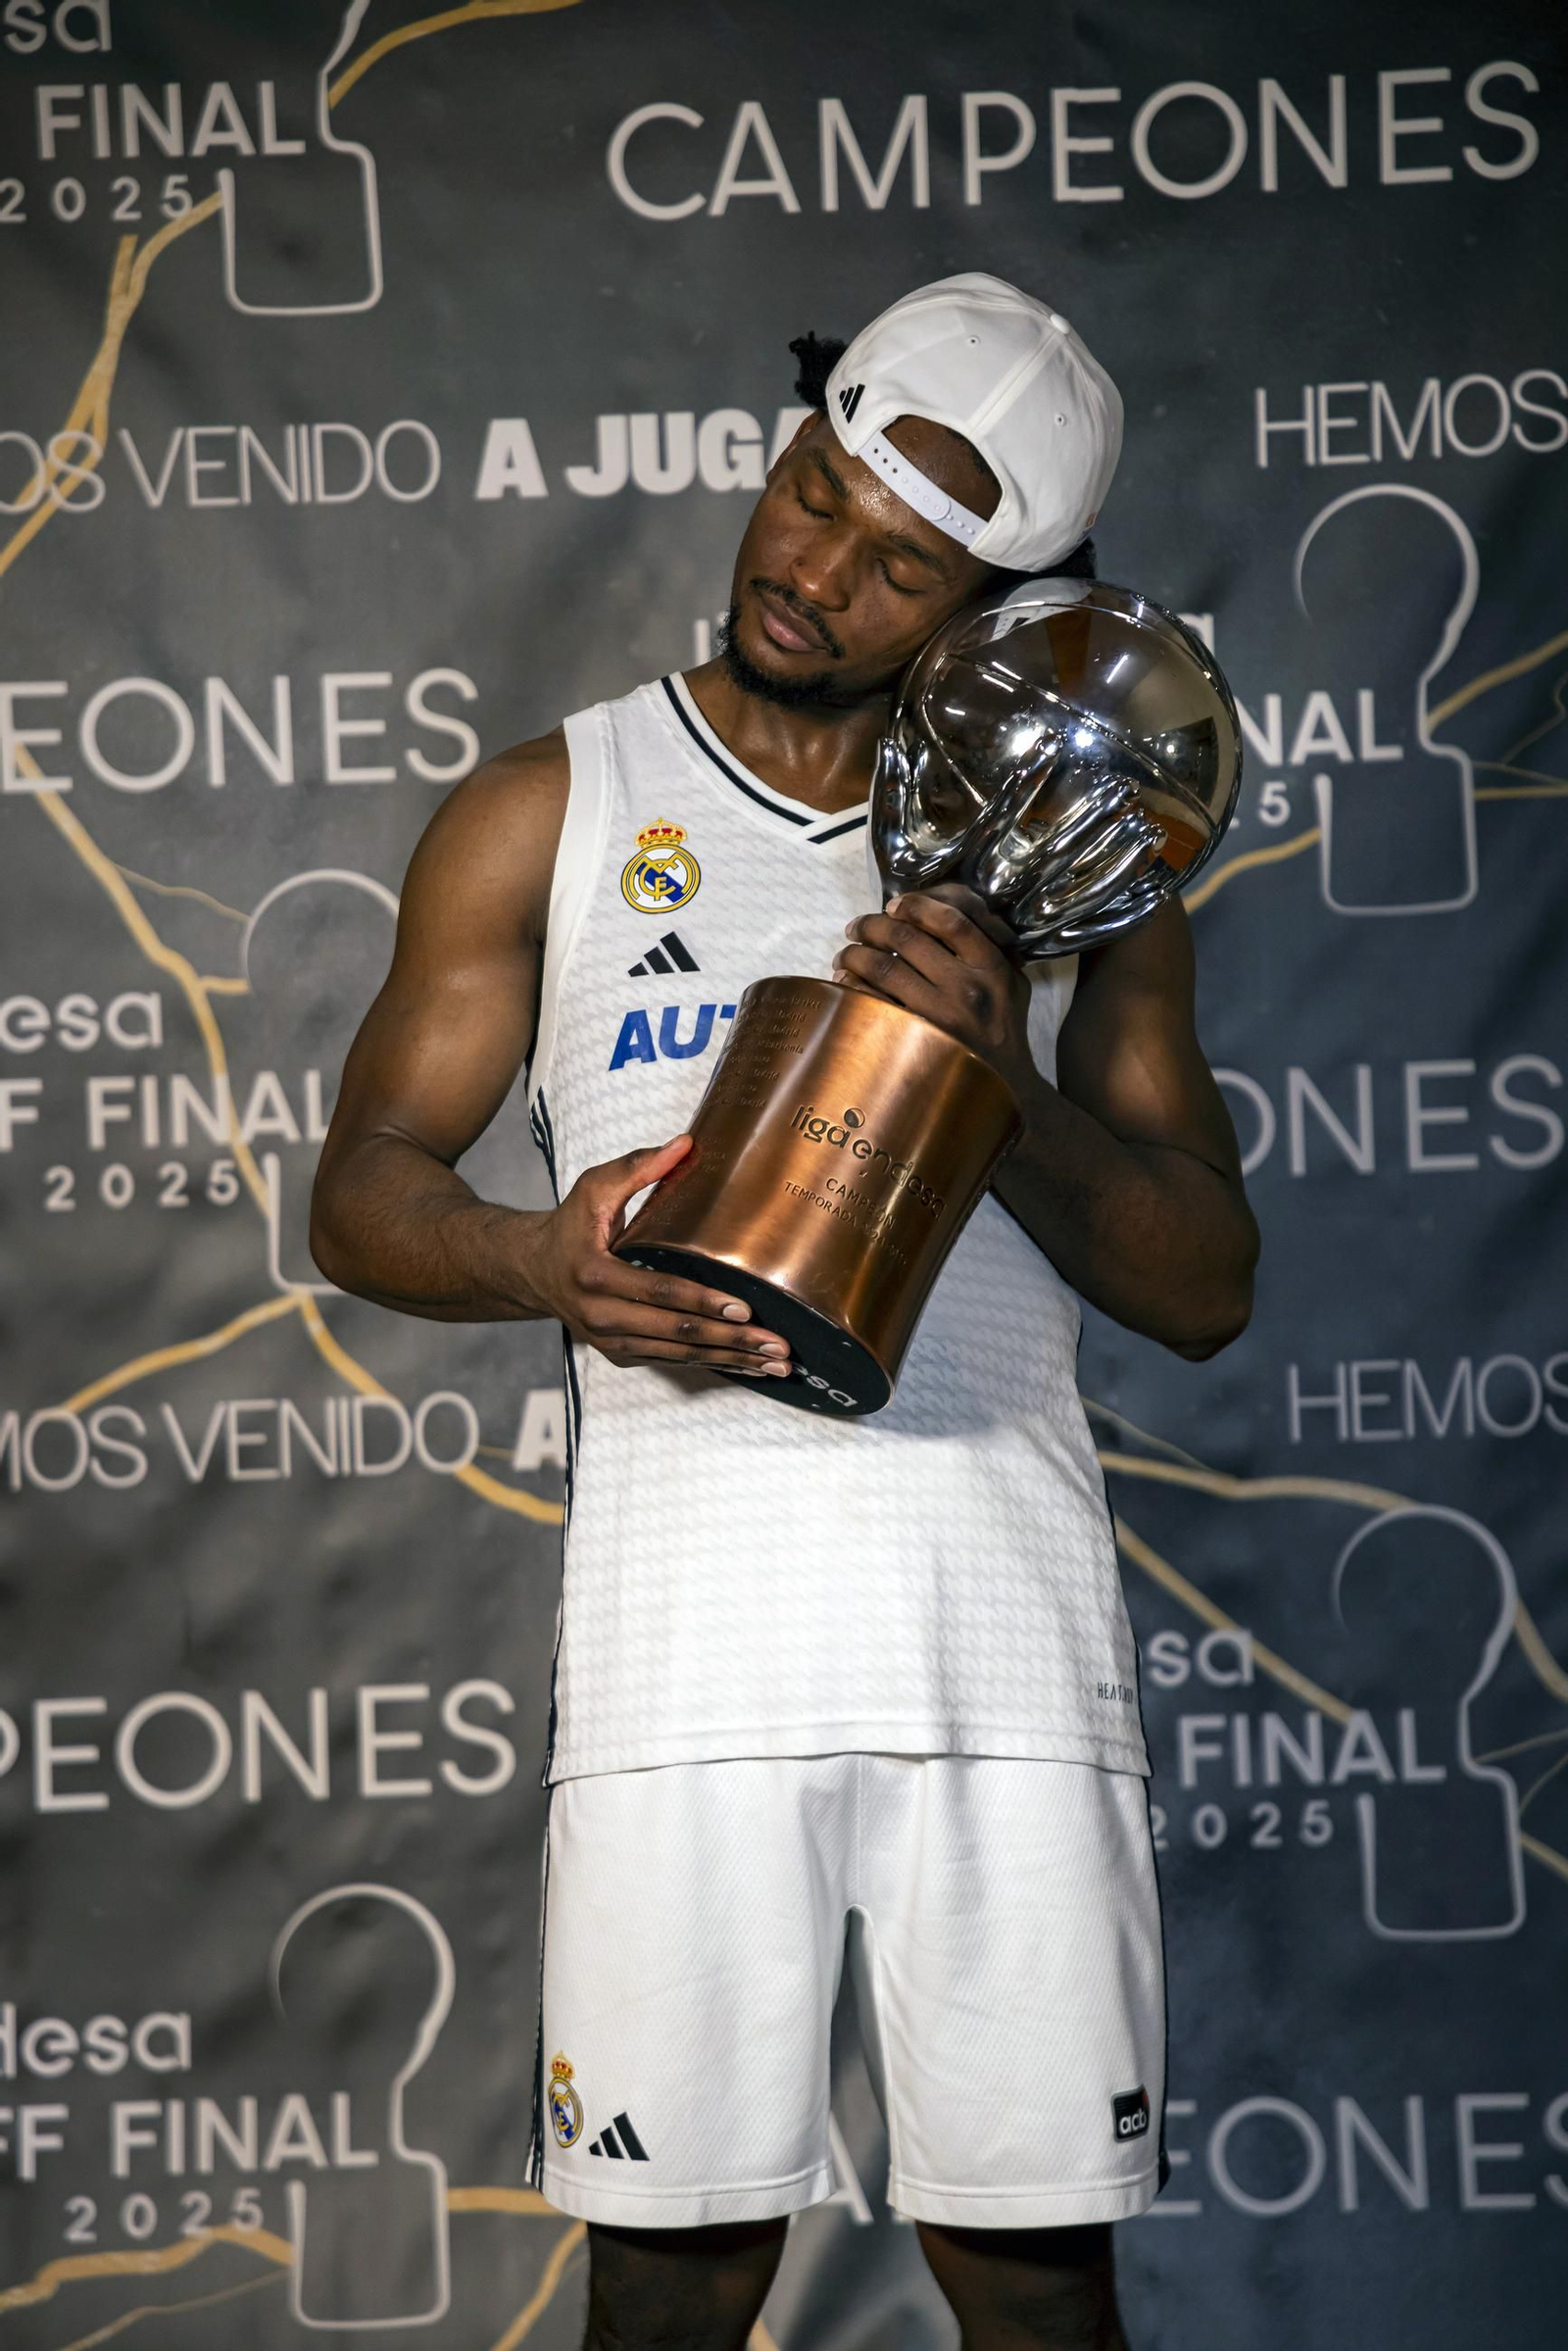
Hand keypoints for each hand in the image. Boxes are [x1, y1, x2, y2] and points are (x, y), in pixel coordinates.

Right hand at [517, 1134, 792, 1375]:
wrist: (534, 1270)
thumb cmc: (570, 1226)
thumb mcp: (594, 1188)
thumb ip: (638, 1167)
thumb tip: (685, 1144)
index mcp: (595, 1275)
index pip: (658, 1291)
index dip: (702, 1300)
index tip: (744, 1307)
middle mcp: (602, 1316)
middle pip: (676, 1333)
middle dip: (731, 1339)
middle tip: (776, 1345)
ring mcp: (612, 1342)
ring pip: (680, 1355)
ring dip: (731, 1359)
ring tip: (774, 1364)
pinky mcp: (622, 1355)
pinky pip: (673, 1361)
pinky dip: (713, 1364)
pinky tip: (748, 1365)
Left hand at [831, 884, 1038, 1099]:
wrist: (1005, 1084)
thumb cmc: (1001, 1027)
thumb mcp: (1010, 981)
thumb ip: (985, 946)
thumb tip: (939, 908)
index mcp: (992, 968)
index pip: (951, 920)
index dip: (915, 905)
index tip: (892, 905)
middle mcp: (967, 989)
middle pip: (906, 938)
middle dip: (871, 926)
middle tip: (855, 928)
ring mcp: (940, 1017)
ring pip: (883, 967)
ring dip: (854, 954)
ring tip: (844, 955)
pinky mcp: (915, 1041)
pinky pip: (872, 1002)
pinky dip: (851, 986)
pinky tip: (844, 982)